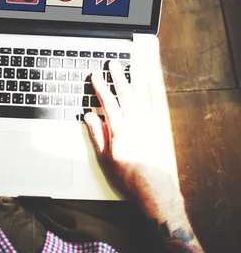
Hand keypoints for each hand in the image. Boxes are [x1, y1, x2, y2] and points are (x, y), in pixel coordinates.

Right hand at [85, 58, 180, 213]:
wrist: (155, 188)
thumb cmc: (130, 177)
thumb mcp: (106, 159)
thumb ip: (98, 135)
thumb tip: (90, 117)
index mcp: (120, 130)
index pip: (108, 102)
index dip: (100, 87)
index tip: (95, 76)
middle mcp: (136, 122)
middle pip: (125, 93)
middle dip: (118, 76)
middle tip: (113, 63)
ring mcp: (151, 123)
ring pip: (142, 95)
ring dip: (136, 78)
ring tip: (132, 65)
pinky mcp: (162, 127)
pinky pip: (158, 103)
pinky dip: (154, 90)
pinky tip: (151, 82)